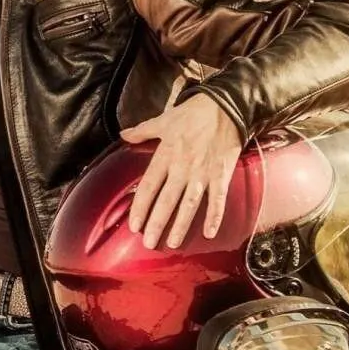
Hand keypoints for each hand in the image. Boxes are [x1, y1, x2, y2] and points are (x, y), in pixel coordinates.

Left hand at [122, 95, 243, 248]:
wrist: (225, 106)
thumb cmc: (192, 113)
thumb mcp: (163, 120)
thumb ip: (142, 131)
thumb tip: (122, 134)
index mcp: (165, 155)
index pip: (148, 187)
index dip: (140, 207)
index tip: (134, 225)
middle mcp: (182, 168)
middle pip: (166, 201)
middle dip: (157, 223)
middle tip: (149, 243)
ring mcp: (203, 173)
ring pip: (189, 204)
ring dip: (181, 225)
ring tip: (173, 243)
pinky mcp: (221, 175)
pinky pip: (217, 200)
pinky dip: (215, 217)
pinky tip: (209, 234)